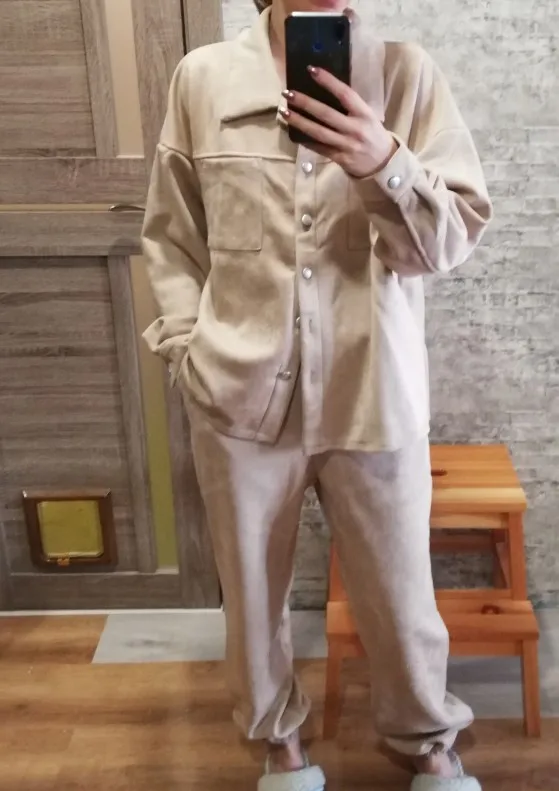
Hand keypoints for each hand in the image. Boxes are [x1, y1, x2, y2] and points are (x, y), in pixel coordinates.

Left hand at [280, 67, 396, 178]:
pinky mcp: (339, 158)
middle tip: (288, 93)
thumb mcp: (368, 116)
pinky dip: (305, 140)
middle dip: (305, 103)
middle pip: (326, 114)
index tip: (311, 70)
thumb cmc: (373, 134)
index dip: (328, 81)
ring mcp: (346, 145)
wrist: (383, 163)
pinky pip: (319, 148)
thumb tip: (325, 90)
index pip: (344, 93)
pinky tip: (293, 133)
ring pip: (318, 132)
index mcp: (364, 113)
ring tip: (284, 112)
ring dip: (299, 122)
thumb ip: (351, 106)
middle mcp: (355, 128)